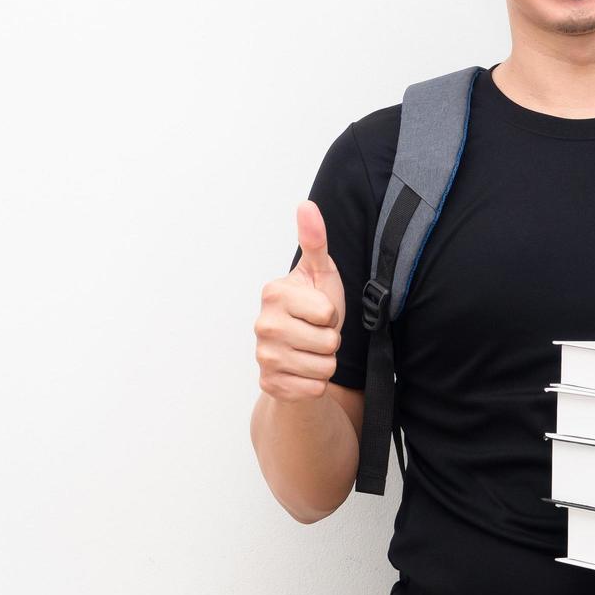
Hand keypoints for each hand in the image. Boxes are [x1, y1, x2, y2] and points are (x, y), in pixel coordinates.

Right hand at [254, 200, 346, 402]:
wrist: (300, 352)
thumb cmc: (312, 308)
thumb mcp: (319, 273)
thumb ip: (314, 240)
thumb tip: (307, 205)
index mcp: (273, 294)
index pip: (327, 312)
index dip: (332, 314)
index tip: (318, 311)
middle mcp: (262, 325)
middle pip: (327, 342)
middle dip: (330, 340)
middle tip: (316, 333)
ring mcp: (263, 357)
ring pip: (323, 368)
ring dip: (325, 361)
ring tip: (312, 350)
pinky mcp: (269, 384)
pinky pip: (314, 388)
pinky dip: (316, 383)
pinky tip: (304, 370)